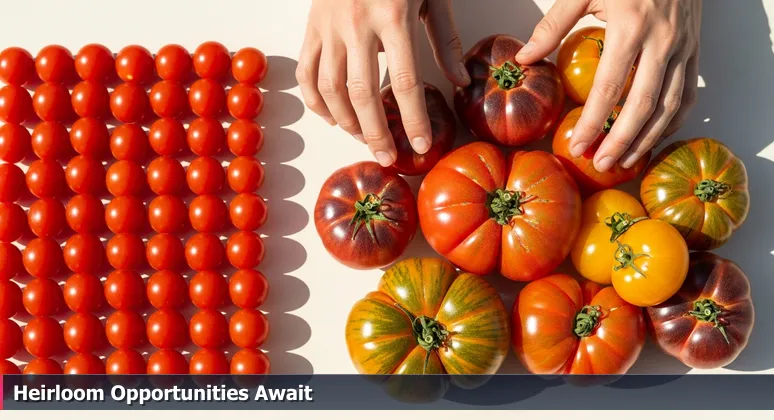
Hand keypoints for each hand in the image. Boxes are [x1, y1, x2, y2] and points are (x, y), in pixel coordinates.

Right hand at [296, 0, 470, 166]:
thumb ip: (446, 39)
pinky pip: (306, 73)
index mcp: (393, 15)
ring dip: (346, 122)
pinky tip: (333, 118)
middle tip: (388, 157)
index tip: (419, 146)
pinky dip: (316, 102)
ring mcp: (328, 25)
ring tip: (364, 138)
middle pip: (362, 94)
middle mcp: (356, 23)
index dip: (412, 119)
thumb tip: (458, 82)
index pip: (404, 82)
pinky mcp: (311, 25)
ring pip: (330, 88)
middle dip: (375, 133)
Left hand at [516, 0, 700, 171]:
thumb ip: (554, 25)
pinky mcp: (694, 48)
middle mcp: (661, 40)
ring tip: (626, 161)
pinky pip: (687, 92)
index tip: (578, 145)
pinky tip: (654, 137)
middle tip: (602, 164)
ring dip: (648, 138)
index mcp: (630, 26)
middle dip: (622, 140)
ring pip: (670, 104)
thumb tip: (525, 58)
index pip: (609, 87)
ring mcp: (683, 46)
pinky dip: (673, 120)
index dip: (594, 121)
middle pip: (643, 104)